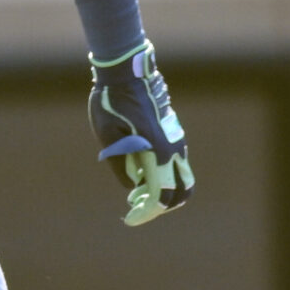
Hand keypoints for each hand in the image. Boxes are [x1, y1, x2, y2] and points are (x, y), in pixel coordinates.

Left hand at [87, 40, 193, 225]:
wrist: (126, 71)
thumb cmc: (112, 102)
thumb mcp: (107, 137)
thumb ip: (120, 165)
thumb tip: (133, 184)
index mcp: (157, 151)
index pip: (161, 196)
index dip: (146, 213)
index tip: (129, 218)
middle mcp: (173, 148)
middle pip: (182, 192)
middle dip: (160, 206)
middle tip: (136, 208)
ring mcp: (176, 140)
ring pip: (182, 179)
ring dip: (162, 191)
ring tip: (135, 194)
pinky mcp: (173, 135)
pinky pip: (175, 165)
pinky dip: (163, 178)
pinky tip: (139, 176)